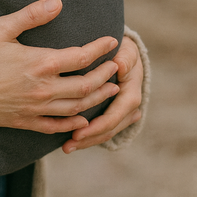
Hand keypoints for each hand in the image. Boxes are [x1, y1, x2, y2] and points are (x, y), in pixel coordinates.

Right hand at [0, 0, 119, 133]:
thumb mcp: (2, 27)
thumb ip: (31, 15)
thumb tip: (57, 2)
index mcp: (40, 63)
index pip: (81, 56)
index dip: (100, 48)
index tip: (112, 41)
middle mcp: (44, 88)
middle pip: (86, 85)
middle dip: (105, 75)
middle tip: (116, 67)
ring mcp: (36, 108)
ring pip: (76, 107)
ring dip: (97, 98)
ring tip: (109, 90)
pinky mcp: (26, 121)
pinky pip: (57, 126)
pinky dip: (74, 123)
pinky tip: (82, 119)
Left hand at [62, 35, 142, 151]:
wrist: (125, 52)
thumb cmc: (122, 49)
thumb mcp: (126, 50)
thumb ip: (125, 58)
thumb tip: (120, 67)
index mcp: (131, 93)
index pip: (115, 116)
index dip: (97, 126)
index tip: (78, 132)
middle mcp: (129, 107)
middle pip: (109, 129)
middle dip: (89, 138)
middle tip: (68, 144)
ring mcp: (122, 112)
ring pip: (106, 132)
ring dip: (87, 141)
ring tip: (66, 147)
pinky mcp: (113, 113)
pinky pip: (102, 129)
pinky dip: (89, 136)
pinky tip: (71, 141)